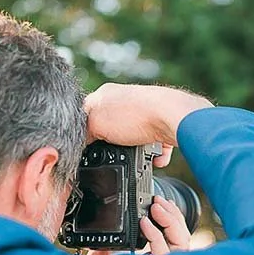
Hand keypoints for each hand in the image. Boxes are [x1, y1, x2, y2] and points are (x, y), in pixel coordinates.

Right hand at [83, 84, 212, 165]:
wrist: (172, 117)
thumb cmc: (135, 114)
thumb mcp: (95, 123)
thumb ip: (84, 132)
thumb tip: (82, 142)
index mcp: (105, 94)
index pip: (87, 113)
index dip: (85, 132)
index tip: (87, 146)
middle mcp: (126, 100)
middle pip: (112, 127)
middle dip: (113, 143)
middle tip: (113, 153)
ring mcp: (146, 111)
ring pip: (134, 137)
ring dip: (135, 150)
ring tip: (136, 156)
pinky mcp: (163, 124)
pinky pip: (156, 145)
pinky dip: (155, 155)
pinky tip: (155, 159)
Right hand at [83, 196, 191, 254]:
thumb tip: (99, 251)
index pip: (161, 250)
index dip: (154, 234)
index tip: (143, 221)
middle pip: (179, 241)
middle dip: (169, 220)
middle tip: (156, 205)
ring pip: (182, 236)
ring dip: (172, 216)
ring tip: (160, 202)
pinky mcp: (172, 250)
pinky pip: (180, 233)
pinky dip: (175, 218)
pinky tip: (168, 206)